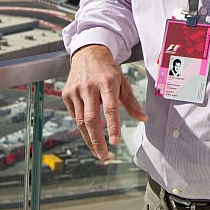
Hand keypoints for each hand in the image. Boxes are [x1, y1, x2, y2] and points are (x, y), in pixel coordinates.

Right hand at [61, 45, 146, 160]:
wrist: (87, 53)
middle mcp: (89, 86)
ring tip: (98, 152)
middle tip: (104, 156)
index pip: (110, 107)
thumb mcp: (122, 81)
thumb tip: (143, 118)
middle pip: (91, 118)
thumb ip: (131, 101)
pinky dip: (82, 129)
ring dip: (89, 139)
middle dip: (97, 140)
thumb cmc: (107, 69)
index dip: (112, 126)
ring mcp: (76, 90)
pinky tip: (89, 137)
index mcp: (107, 82)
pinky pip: (74, 116)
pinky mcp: (67, 94)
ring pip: (81, 121)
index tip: (115, 141)